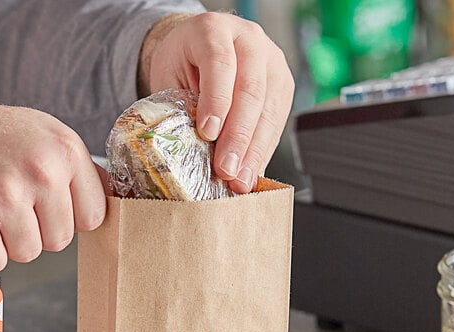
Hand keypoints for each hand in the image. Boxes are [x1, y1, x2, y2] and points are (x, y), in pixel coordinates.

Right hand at [0, 86, 106, 272]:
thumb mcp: (47, 135)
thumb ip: (82, 172)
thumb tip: (119, 201)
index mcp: (65, 150)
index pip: (93, 218)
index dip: (70, 218)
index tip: (48, 204)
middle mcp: (40, 170)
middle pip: (61, 241)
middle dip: (37, 230)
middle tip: (12, 201)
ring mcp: (5, 193)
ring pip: (29, 253)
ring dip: (9, 240)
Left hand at [142, 12, 293, 193]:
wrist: (199, 48)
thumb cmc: (182, 64)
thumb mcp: (171, 77)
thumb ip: (182, 106)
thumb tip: (192, 154)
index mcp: (213, 30)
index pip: (220, 64)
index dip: (216, 100)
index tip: (208, 134)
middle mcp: (249, 40)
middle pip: (250, 90)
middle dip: (238, 137)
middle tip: (226, 169)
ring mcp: (272, 62)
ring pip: (269, 109)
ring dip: (254, 151)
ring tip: (240, 180)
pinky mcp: (283, 86)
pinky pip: (277, 122)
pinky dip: (263, 151)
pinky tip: (252, 171)